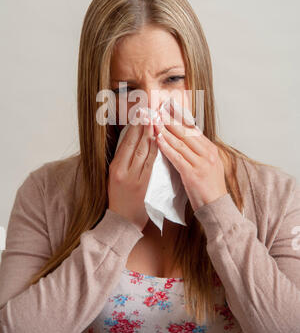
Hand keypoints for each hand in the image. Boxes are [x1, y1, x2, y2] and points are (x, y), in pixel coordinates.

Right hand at [108, 109, 157, 231]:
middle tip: (149, 110)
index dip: (133, 127)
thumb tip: (131, 139)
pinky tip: (160, 139)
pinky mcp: (144, 184)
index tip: (139, 113)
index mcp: (115, 167)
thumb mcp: (113, 177)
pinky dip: (156, 150)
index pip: (125, 142)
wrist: (121, 222)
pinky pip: (151, 164)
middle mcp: (123, 170)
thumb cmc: (117, 198)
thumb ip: (122, 159)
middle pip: (134, 143)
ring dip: (150, 134)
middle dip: (142, 125)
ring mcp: (134, 177)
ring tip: (155, 119)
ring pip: (144, 151)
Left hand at [153, 101, 227, 211]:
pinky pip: (176, 157)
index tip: (168, 109)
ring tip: (154, 121)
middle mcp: (207, 153)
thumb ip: (198, 151)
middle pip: (186, 132)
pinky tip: (158, 139)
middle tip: (158, 111)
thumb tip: (185, 138)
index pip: (193, 129)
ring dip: (165, 131)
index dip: (179, 118)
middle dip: (170, 120)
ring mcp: (201, 163)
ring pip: (180, 142)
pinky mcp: (193, 173)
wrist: (216, 207)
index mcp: (211, 149)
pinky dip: (166, 147)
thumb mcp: (209, 165)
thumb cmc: (209, 187)